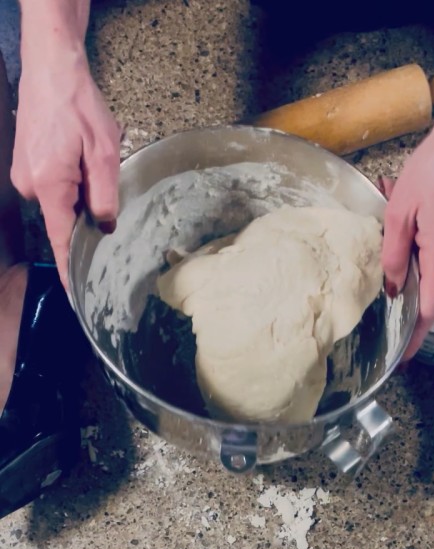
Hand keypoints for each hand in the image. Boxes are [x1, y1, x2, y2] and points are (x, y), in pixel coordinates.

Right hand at [11, 47, 120, 286]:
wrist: (51, 65)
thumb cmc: (77, 103)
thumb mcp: (103, 152)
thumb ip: (105, 195)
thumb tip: (105, 226)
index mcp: (49, 185)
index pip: (60, 239)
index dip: (68, 268)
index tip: (73, 294)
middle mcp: (30, 185)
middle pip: (65, 217)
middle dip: (86, 209)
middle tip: (99, 176)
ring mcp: (24, 174)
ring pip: (61, 199)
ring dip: (79, 187)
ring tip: (86, 156)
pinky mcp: (26, 165)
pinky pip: (53, 186)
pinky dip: (69, 178)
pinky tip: (77, 154)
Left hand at [381, 105, 433, 359]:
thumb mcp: (400, 214)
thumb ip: (392, 256)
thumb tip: (393, 289)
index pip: (429, 312)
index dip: (413, 337)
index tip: (401, 357)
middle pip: (424, 283)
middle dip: (400, 269)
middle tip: (381, 234)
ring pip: (427, 262)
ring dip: (406, 245)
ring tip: (394, 205)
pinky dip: (418, 234)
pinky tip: (408, 204)